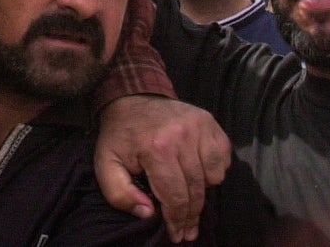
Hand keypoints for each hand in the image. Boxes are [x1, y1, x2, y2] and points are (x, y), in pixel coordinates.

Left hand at [94, 95, 229, 240]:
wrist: (132, 97)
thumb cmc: (120, 135)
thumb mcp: (106, 164)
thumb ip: (120, 193)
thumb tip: (148, 213)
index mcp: (157, 147)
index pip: (175, 196)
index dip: (177, 220)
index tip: (177, 236)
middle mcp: (182, 135)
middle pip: (196, 190)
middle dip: (191, 216)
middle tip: (188, 232)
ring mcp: (200, 126)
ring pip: (214, 176)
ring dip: (203, 191)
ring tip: (189, 196)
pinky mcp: (210, 122)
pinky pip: (223, 158)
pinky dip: (214, 171)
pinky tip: (198, 173)